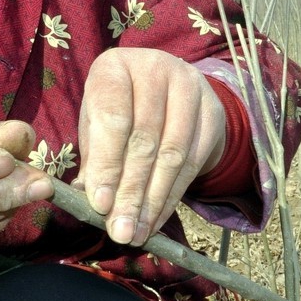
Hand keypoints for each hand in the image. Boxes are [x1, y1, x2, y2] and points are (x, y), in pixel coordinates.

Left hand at [76, 48, 226, 246]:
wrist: (169, 89)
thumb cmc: (121, 107)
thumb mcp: (98, 123)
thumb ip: (94, 156)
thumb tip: (88, 198)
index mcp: (115, 67)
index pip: (113, 119)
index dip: (107, 164)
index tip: (100, 205)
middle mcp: (155, 69)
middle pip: (144, 140)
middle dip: (130, 192)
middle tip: (120, 231)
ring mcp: (189, 87)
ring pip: (172, 155)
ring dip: (153, 201)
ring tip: (137, 233)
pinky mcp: (213, 111)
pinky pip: (194, 162)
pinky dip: (172, 197)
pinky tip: (157, 220)